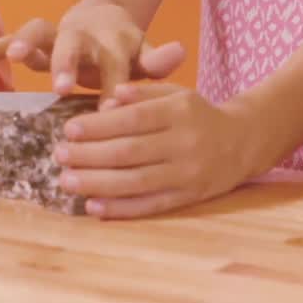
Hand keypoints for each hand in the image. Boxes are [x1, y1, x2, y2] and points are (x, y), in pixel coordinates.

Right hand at [0, 5, 184, 99]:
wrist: (105, 19)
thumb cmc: (126, 51)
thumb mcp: (145, 55)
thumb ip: (158, 60)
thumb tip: (180, 52)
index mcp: (114, 42)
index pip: (114, 65)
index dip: (112, 85)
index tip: (110, 109)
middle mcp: (83, 35)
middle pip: (73, 44)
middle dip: (66, 63)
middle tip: (61, 87)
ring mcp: (56, 35)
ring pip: (39, 32)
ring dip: (27, 43)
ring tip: (14, 58)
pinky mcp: (36, 40)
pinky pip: (11, 38)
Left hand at [55, 83, 256, 218]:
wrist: (243, 141)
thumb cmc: (198, 114)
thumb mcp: (176, 93)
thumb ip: (142, 94)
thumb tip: (106, 101)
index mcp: (180, 112)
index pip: (134, 119)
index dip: (99, 126)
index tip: (69, 130)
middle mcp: (185, 143)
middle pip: (131, 151)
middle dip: (90, 155)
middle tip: (59, 156)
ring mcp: (188, 174)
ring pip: (137, 181)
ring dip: (98, 183)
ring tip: (67, 182)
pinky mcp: (189, 198)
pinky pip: (151, 205)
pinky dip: (121, 209)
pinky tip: (94, 207)